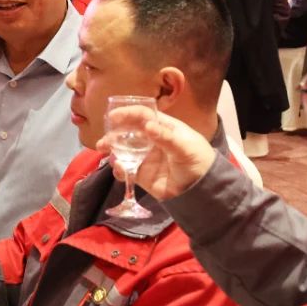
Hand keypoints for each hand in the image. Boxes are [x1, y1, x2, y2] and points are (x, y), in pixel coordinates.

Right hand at [94, 108, 215, 199]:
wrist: (202, 192)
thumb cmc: (198, 162)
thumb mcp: (185, 148)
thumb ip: (166, 138)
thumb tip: (147, 125)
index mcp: (163, 127)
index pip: (142, 115)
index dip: (127, 113)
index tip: (113, 117)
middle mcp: (150, 139)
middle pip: (127, 131)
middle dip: (113, 133)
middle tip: (104, 140)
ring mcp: (144, 156)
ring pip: (122, 149)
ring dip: (111, 148)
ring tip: (103, 150)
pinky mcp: (141, 173)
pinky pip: (125, 168)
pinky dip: (118, 168)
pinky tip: (119, 169)